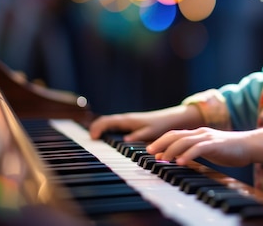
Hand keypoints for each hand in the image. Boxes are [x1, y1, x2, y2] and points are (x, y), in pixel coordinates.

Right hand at [88, 104, 204, 141]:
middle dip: (95, 129)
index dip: (97, 128)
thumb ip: (138, 137)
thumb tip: (124, 142)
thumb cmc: (161, 125)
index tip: (93, 138)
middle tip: (89, 140)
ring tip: (94, 141)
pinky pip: (115, 127)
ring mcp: (128, 122)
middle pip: (105, 122)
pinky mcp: (132, 125)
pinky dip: (108, 131)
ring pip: (109, 124)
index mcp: (127, 120)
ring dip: (101, 130)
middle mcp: (126, 119)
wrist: (172, 119)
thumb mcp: (150, 132)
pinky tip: (107, 139)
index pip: (106, 121)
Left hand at [146, 127, 251, 166]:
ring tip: (162, 159)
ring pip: (184, 141)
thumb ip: (194, 151)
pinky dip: (188, 155)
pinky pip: (199, 149)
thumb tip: (179, 158)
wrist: (249, 146)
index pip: (175, 134)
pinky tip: (181, 162)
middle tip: (149, 152)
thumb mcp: (208, 149)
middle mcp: (200, 133)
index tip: (150, 150)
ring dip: (171, 150)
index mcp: (198, 133)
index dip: (161, 141)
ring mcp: (208, 137)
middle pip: (175, 135)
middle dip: (160, 143)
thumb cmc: (229, 150)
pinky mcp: (215, 145)